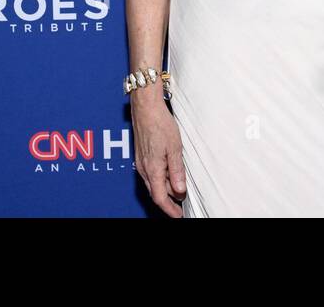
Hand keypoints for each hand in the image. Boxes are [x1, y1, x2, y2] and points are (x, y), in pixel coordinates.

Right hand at [131, 96, 187, 216]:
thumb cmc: (160, 124)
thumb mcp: (174, 148)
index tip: (179, 215)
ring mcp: (141, 162)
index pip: (159, 197)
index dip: (169, 209)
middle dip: (169, 201)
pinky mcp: (142, 156)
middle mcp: (144, 168)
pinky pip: (151, 174)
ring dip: (166, 189)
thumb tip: (179, 191)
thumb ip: (177, 171)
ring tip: (179, 191)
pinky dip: (161, 179)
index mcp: (152, 169)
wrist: (145, 108)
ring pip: (153, 183)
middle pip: (156, 192)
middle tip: (182, 206)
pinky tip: (170, 174)